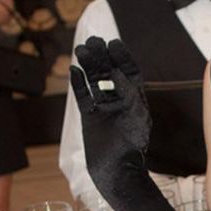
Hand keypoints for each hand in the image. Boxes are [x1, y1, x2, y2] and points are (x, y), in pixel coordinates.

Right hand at [70, 37, 151, 195]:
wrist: (117, 170)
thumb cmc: (132, 144)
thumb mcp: (136, 115)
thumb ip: (129, 92)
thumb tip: (117, 71)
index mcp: (135, 99)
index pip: (128, 71)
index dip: (122, 57)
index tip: (113, 43)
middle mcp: (119, 101)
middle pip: (109, 73)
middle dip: (102, 57)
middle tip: (93, 41)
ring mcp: (103, 109)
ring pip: (94, 82)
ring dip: (88, 66)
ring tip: (81, 49)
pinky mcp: (90, 118)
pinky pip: (82, 97)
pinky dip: (78, 84)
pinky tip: (73, 71)